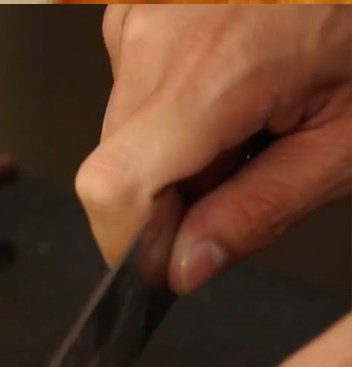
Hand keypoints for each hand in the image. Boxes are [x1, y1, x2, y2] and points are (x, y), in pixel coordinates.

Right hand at [76, 5, 351, 289]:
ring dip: (169, 151)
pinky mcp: (137, 9)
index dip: (128, 241)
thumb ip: (259, 212)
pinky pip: (130, 93)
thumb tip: (184, 266)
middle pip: (114, 169)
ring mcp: (141, 14)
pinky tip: (223, 84)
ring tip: (241, 112)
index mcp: (214, 69)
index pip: (112, 190)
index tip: (165, 254)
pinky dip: (170, 110)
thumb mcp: (341, 142)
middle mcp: (160, 33)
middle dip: (164, 195)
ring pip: (120, 136)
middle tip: (236, 165)